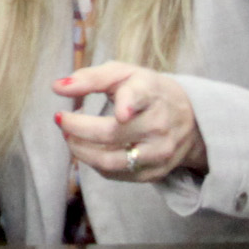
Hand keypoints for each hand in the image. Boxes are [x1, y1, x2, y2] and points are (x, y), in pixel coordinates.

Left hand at [54, 61, 206, 180]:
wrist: (191, 118)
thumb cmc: (147, 91)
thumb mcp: (124, 74)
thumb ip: (91, 78)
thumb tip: (57, 87)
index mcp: (151, 93)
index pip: (140, 97)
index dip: (129, 104)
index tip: (121, 112)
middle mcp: (159, 125)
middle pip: (112, 133)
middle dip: (78, 128)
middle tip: (61, 119)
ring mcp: (158, 152)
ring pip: (111, 161)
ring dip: (81, 151)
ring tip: (69, 137)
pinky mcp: (155, 172)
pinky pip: (116, 174)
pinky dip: (94, 163)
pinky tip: (88, 149)